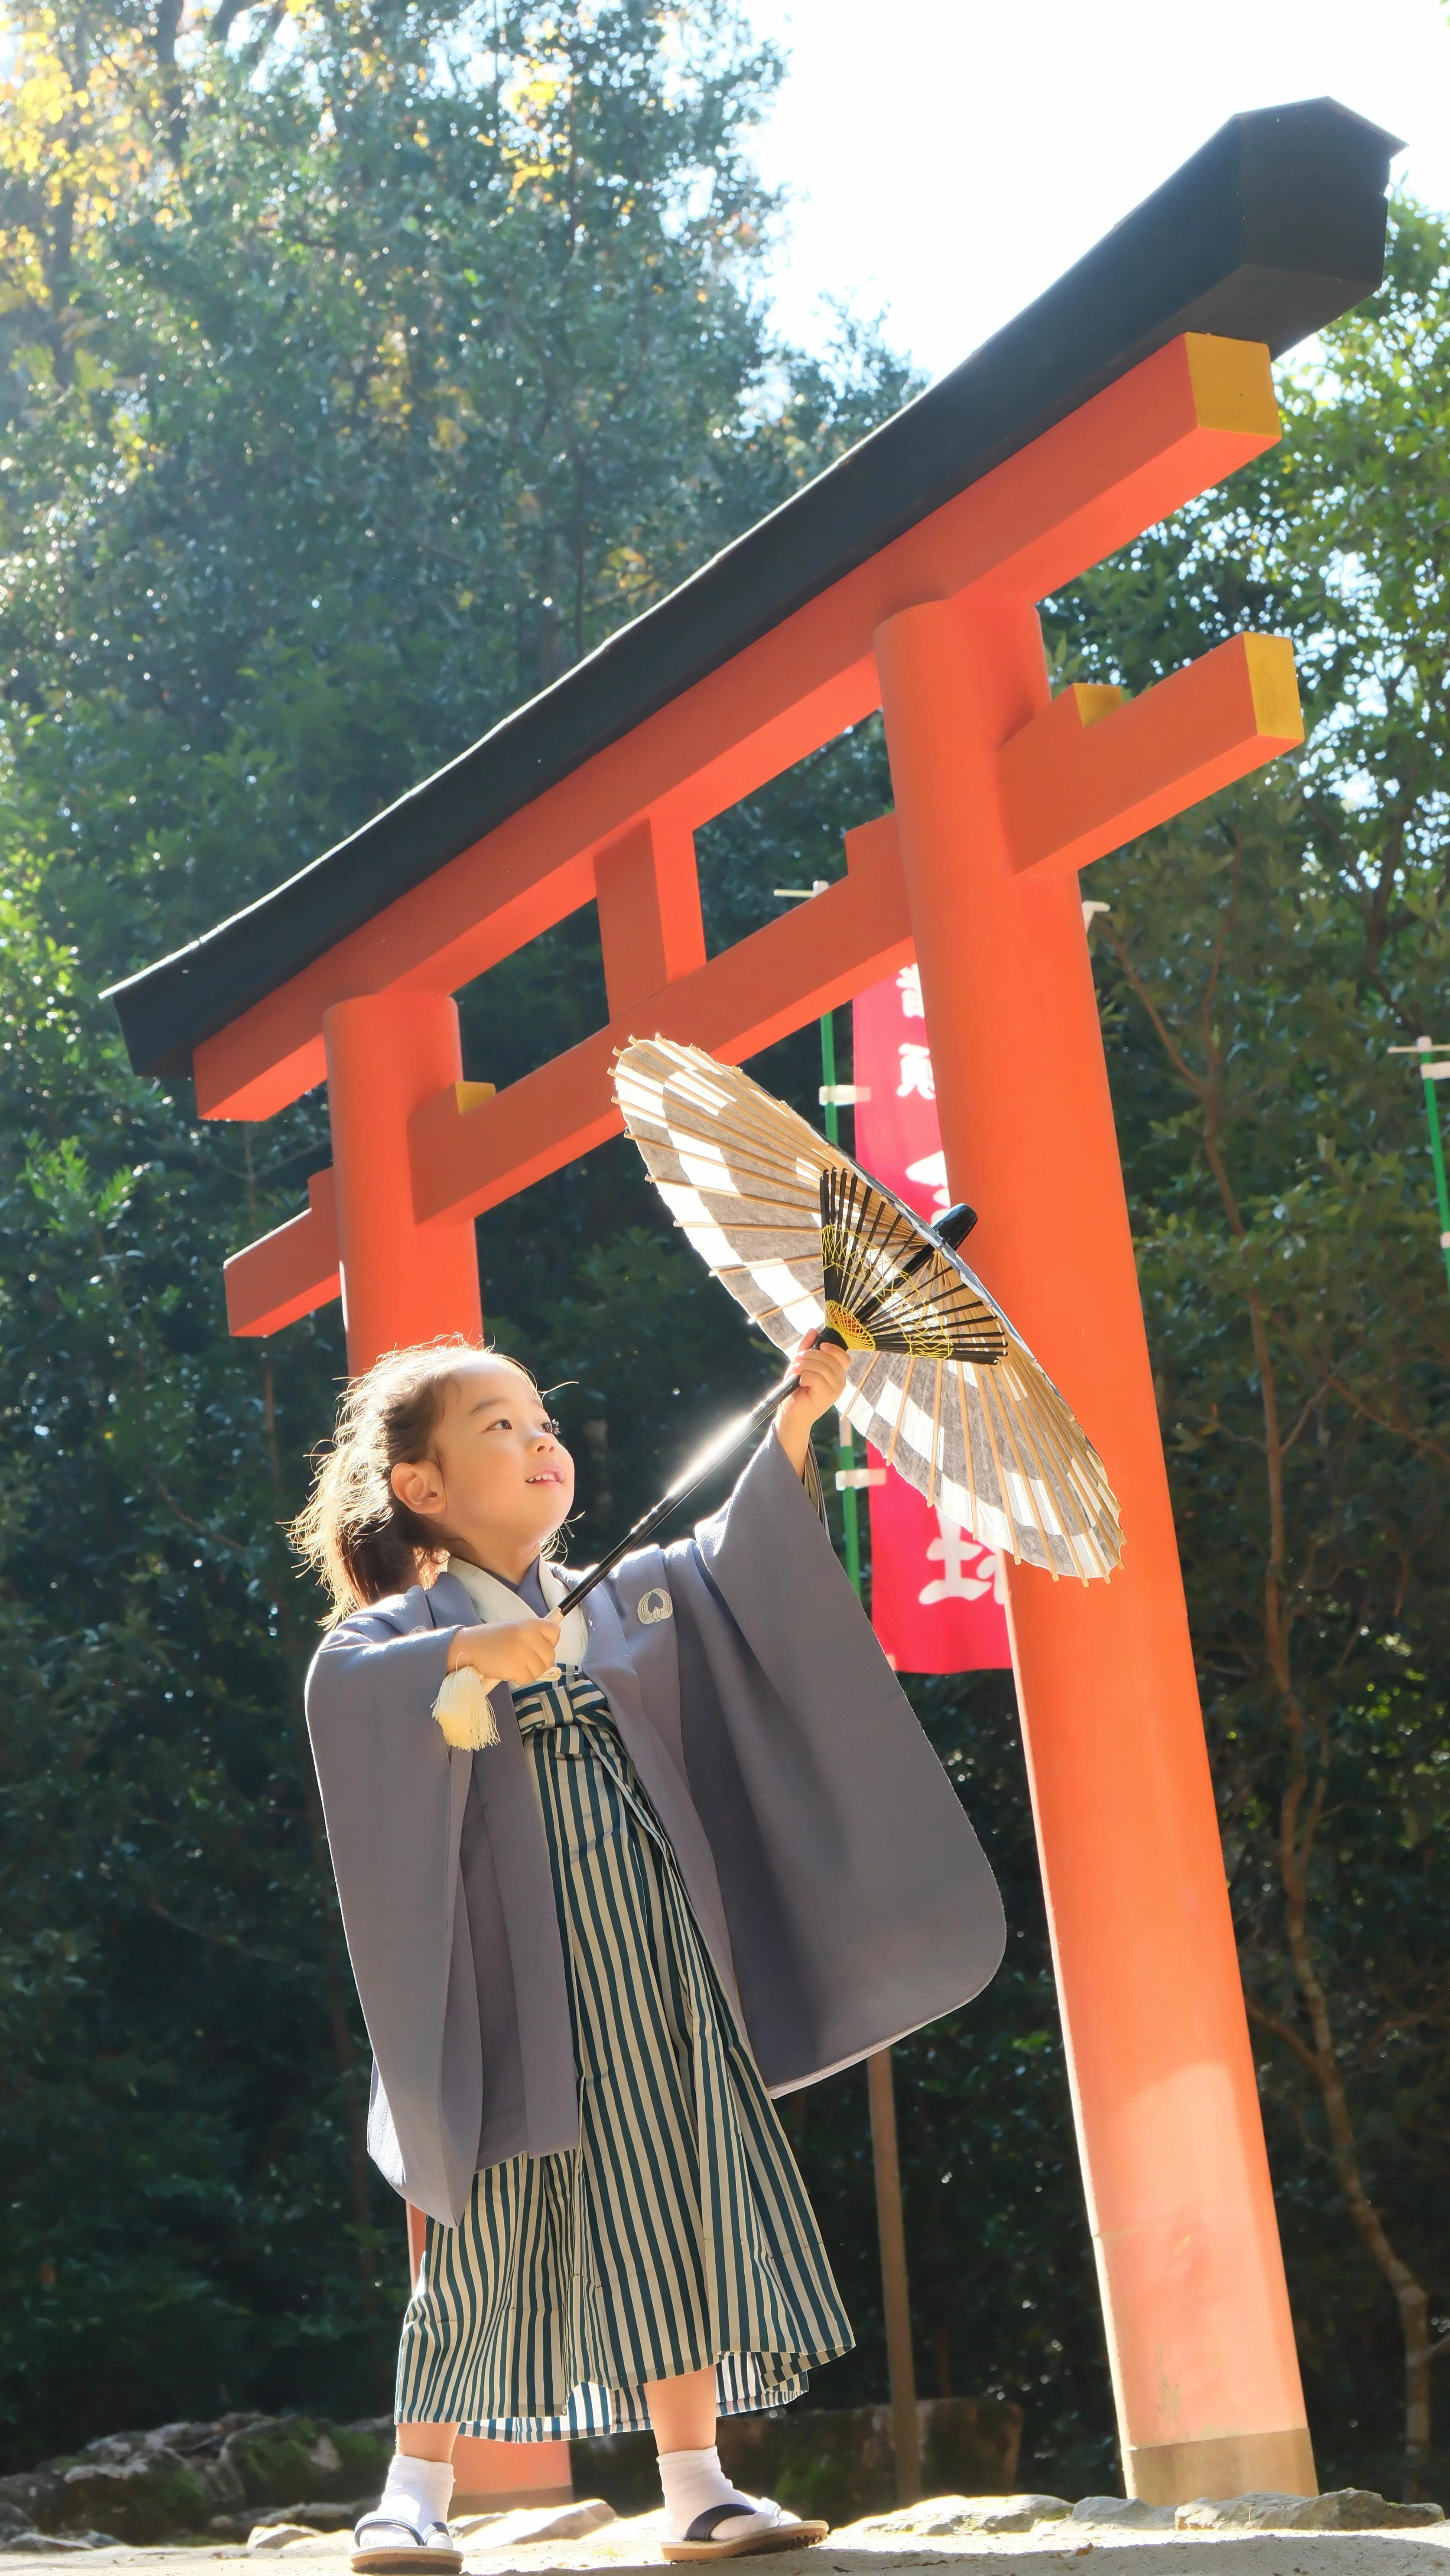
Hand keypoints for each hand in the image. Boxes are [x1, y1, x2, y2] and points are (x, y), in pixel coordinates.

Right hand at [448, 1613, 562, 1685]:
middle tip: (524, 1661)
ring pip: (540, 1669)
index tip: (538, 1647)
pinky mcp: (517, 1667)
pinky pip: (528, 1679)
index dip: (549, 1643)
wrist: (471, 1646)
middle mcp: (529, 1635)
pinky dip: (520, 1678)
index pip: (555, 1633)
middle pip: (550, 1656)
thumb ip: (532, 1636)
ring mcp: (524, 1652)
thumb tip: (547, 1652)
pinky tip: (508, 1671)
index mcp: (530, 1624)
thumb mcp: (515, 1628)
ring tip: (514, 1665)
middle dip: (540, 1662)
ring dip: (529, 1671)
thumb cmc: (492, 1638)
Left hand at [774, 1330, 850, 1478]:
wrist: (790, 1412)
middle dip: (810, 1355)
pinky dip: (804, 1376)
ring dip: (804, 1365)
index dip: (833, 1348)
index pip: (844, 1357)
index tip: (819, 1346)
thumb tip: (813, 1330)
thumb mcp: (801, 1364)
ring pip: (823, 1367)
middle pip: (830, 1359)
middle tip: (797, 1361)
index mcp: (837, 1373)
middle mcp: (840, 1382)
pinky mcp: (826, 1396)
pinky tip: (800, 1382)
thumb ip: (807, 1348)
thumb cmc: (796, 1389)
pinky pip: (816, 1377)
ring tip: (795, 1372)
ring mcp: (835, 1390)